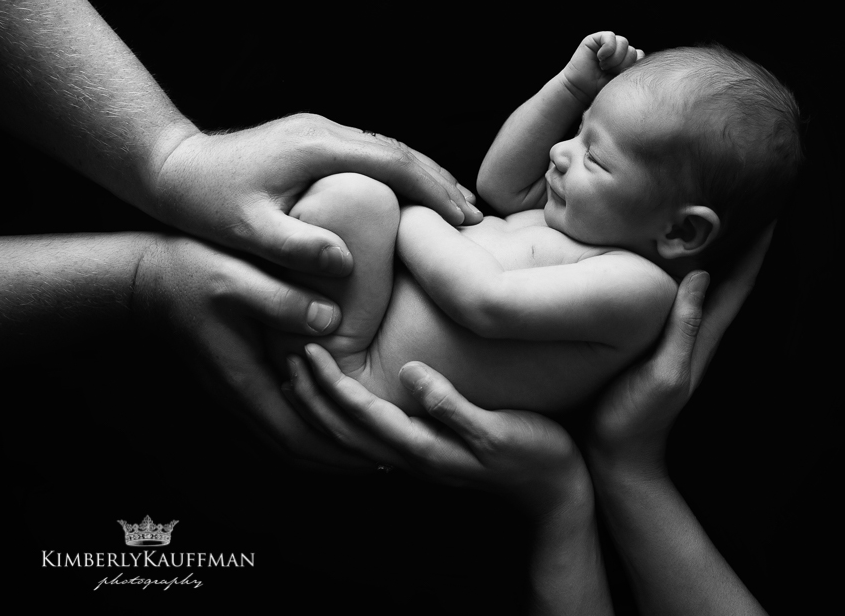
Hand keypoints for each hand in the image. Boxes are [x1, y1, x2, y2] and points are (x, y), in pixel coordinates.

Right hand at [132, 235, 375, 471]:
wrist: (148, 279)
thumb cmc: (191, 275)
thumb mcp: (237, 279)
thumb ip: (283, 300)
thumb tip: (332, 320)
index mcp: (245, 384)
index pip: (300, 440)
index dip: (343, 450)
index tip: (386, 453)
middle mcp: (243, 400)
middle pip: (300, 451)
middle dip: (346, 457)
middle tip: (395, 456)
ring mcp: (241, 394)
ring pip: (291, 439)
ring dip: (332, 446)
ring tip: (376, 442)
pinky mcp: (243, 381)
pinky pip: (284, 419)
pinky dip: (315, 426)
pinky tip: (340, 412)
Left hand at [150, 113, 480, 275]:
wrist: (170, 165)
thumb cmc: (205, 201)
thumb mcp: (246, 230)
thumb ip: (296, 246)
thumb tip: (347, 264)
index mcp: (318, 147)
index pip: (394, 164)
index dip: (434, 191)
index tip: (463, 220)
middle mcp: (325, 130)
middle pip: (401, 151)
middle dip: (441, 182)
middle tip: (474, 217)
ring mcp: (319, 131)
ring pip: (389, 149)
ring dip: (425, 176)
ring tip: (455, 208)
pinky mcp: (313, 138)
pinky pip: (371, 153)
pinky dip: (400, 174)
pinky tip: (410, 197)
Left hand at [287, 344, 590, 515]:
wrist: (556, 492)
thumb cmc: (535, 457)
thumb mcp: (497, 430)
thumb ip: (452, 405)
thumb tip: (410, 373)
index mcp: (423, 448)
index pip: (360, 414)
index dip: (330, 383)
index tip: (307, 351)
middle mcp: (412, 456)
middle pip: (344, 430)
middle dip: (312, 396)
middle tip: (288, 358)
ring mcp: (419, 457)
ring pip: (352, 436)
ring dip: (322, 408)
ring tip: (301, 379)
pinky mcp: (429, 451)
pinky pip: (372, 436)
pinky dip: (346, 417)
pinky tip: (345, 402)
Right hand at [561, 31, 643, 105]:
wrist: (580, 91)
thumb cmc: (599, 89)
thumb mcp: (620, 80)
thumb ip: (632, 67)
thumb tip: (641, 53)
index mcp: (625, 60)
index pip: (639, 55)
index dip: (631, 66)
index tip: (618, 77)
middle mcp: (617, 51)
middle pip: (632, 50)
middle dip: (621, 64)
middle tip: (608, 72)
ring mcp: (607, 44)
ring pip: (623, 43)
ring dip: (614, 58)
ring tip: (603, 67)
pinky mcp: (595, 39)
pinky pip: (610, 37)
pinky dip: (607, 49)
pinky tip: (600, 58)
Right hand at [587, 223, 774, 475]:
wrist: (614, 454)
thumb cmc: (637, 419)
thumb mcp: (664, 374)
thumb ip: (684, 328)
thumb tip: (703, 274)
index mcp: (705, 334)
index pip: (742, 281)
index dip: (760, 245)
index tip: (773, 206)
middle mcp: (696, 328)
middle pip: (728, 273)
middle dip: (738, 235)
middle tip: (739, 194)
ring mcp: (674, 334)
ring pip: (701, 279)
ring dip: (709, 247)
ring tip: (703, 211)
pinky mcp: (650, 337)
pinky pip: (670, 291)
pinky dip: (675, 266)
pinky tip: (659, 253)